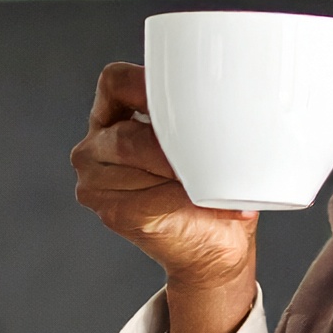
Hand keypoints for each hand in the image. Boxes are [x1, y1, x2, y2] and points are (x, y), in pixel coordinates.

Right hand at [70, 62, 256, 332]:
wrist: (214, 249)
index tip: (186, 94)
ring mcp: (98, 185)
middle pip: (129, 131)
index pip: (116, 83)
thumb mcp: (200, 143)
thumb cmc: (209, 191)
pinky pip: (150, 196)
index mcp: (111, 121)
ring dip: (182, 166)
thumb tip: (239, 90)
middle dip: (174, 139)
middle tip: (213, 148)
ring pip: (137, 157)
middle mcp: (94, 151)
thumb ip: (199, 115)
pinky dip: (185, 195)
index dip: (147, 83)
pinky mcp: (115, 213)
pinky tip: (211, 200)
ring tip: (214, 174)